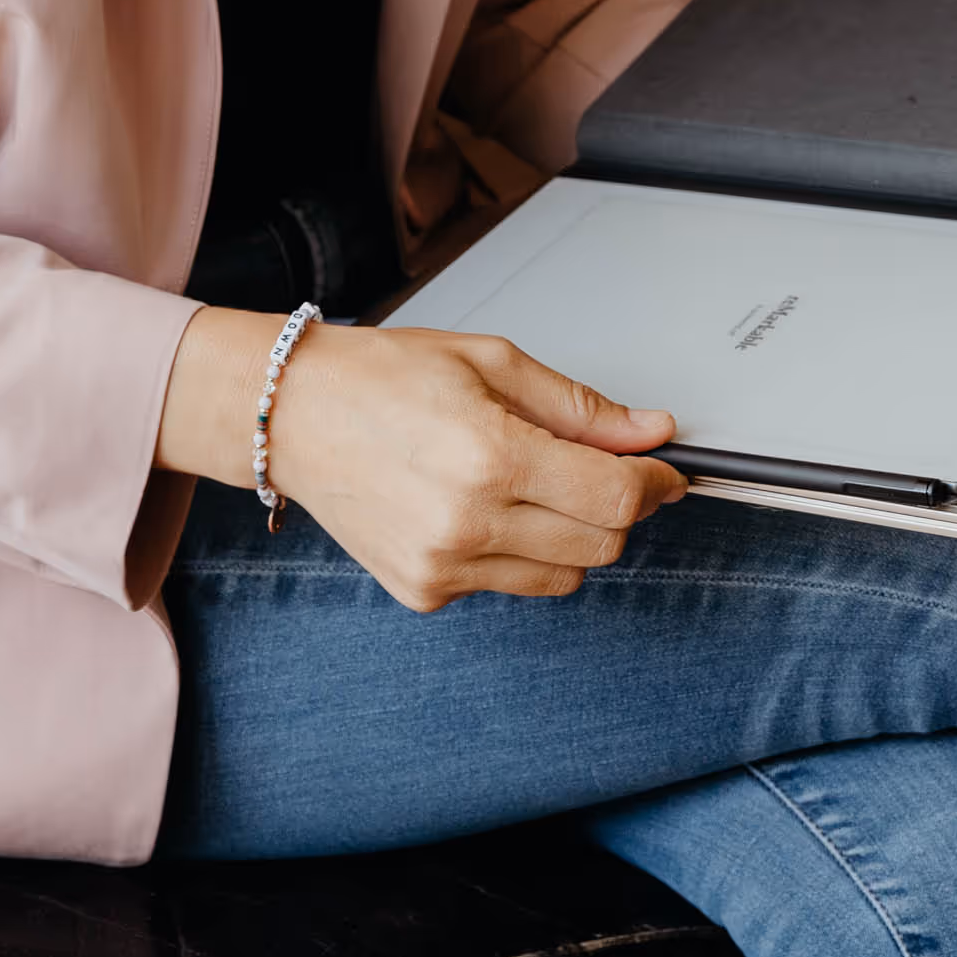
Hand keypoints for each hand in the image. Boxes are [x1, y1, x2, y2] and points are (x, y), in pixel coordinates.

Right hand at [158, 308, 684, 609]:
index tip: (664, 470)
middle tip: (606, 469)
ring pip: (564, 575)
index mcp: (489, 455)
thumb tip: (650, 431)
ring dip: (573, 534)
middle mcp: (467, 522)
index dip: (655, 485)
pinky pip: (510, 585)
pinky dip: (519, 552)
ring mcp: (444, 567)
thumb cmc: (382, 376)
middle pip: (599, 544)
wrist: (292, 415)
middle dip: (621, 508)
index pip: (613, 498)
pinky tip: (483, 507)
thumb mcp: (490, 362)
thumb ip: (578, 406)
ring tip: (532, 481)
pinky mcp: (425, 593)